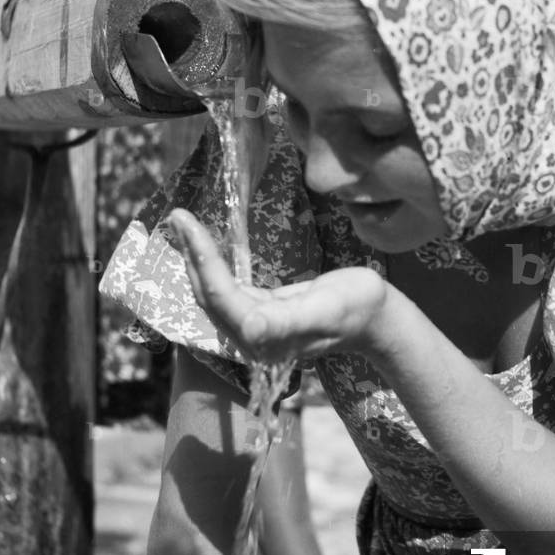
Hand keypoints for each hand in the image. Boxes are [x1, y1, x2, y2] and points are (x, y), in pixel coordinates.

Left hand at [169, 208, 387, 362]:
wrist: (378, 317)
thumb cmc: (357, 309)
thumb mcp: (326, 310)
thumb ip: (286, 322)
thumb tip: (249, 326)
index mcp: (262, 338)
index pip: (219, 295)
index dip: (200, 259)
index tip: (185, 220)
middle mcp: (252, 336)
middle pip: (208, 296)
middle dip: (191, 256)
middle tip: (177, 217)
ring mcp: (257, 326)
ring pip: (214, 293)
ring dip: (196, 260)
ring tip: (183, 226)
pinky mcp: (264, 313)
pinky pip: (228, 290)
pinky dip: (213, 266)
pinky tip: (207, 249)